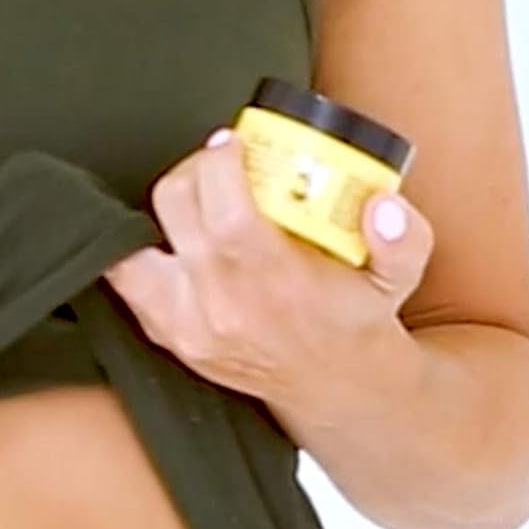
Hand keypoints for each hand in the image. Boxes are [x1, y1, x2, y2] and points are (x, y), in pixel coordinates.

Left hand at [100, 127, 433, 405]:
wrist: (334, 386)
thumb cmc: (355, 321)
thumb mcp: (397, 277)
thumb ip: (403, 239)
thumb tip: (383, 207)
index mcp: (273, 281)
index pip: (224, 209)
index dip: (217, 162)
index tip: (230, 142)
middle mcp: (220, 303)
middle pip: (173, 210)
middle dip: (192, 171)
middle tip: (217, 163)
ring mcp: (186, 323)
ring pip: (136, 247)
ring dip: (159, 213)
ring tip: (194, 199)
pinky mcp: (168, 334)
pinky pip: (126, 282)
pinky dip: (137, 251)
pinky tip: (166, 234)